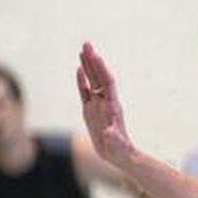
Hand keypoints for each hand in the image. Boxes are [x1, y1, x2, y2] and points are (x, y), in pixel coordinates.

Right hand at [76, 43, 134, 166]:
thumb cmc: (119, 150)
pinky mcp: (91, 110)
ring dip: (88, 65)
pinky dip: (82, 80)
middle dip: (93, 60)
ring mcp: (98, 104)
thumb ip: (112, 137)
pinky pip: (85, 92)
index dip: (101, 69)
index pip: (106, 83)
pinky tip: (78, 69)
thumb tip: (109, 132)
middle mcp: (106, 102)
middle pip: (99, 76)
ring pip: (92, 80)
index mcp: (112, 106)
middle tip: (87, 43)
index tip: (95, 55)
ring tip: (82, 49)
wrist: (118, 154)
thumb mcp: (116, 144)